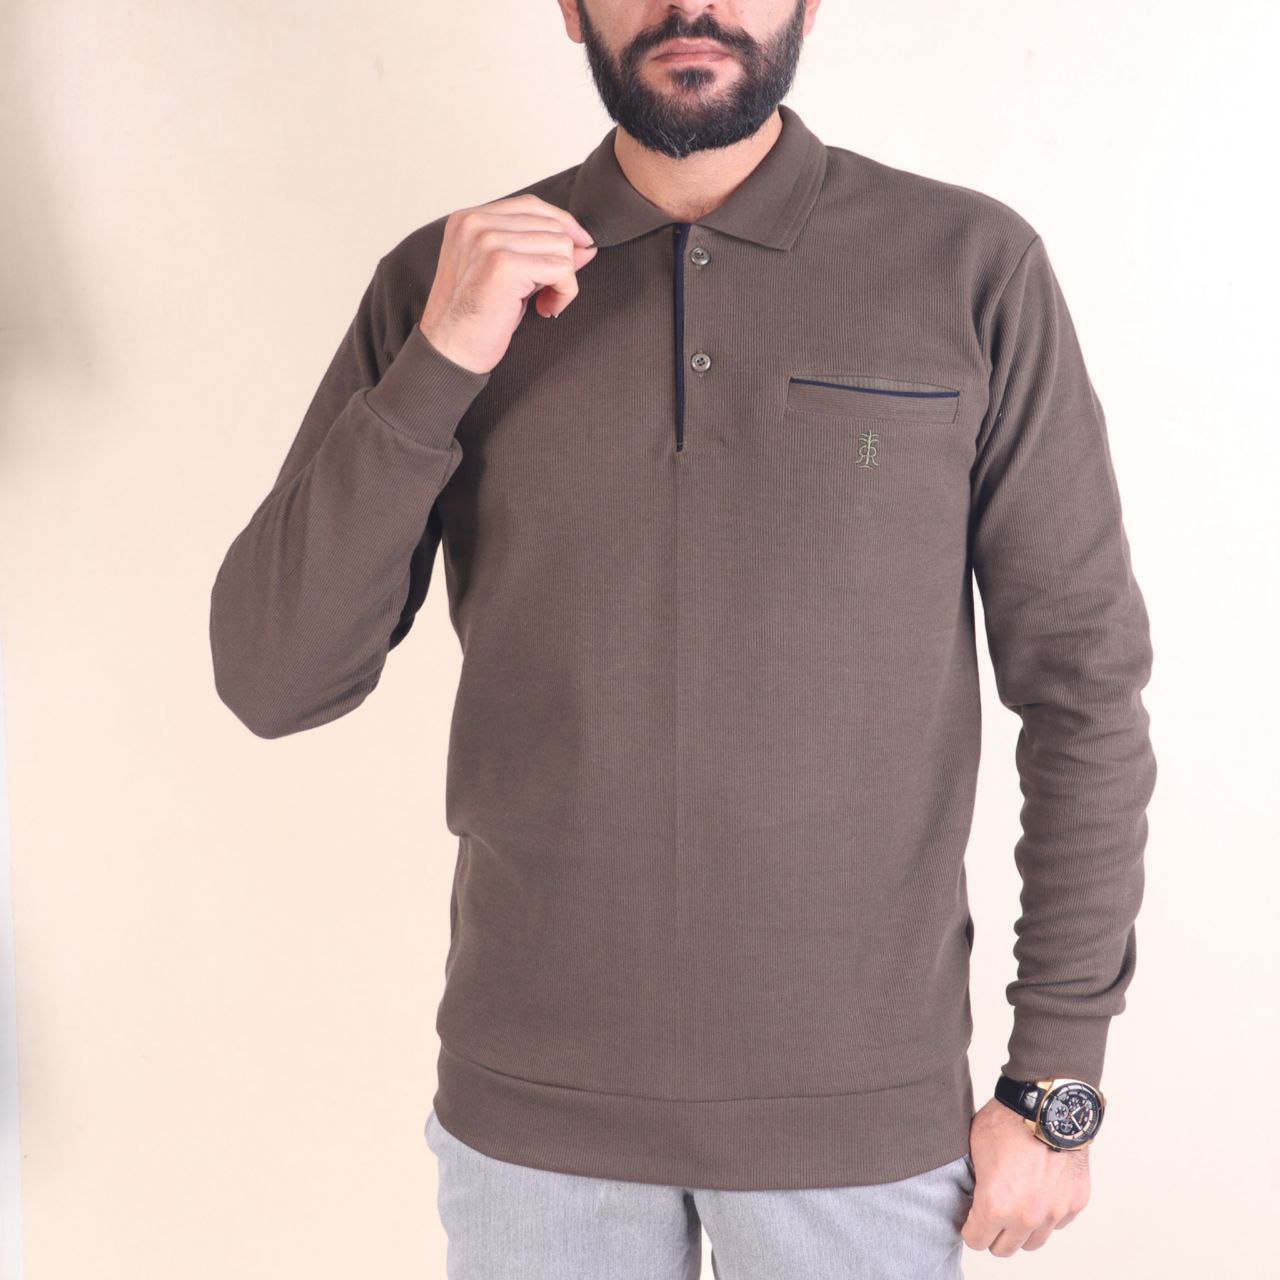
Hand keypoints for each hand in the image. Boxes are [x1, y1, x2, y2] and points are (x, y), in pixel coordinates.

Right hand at [418, 194, 599, 375]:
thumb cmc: (475, 320)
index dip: (563, 224)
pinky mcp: (504, 264)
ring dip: (563, 280)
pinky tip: (546, 309)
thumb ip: (540, 252)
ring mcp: (488, 240)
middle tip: (548, 294)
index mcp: (469, 219)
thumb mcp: (510, 276)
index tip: (581, 247)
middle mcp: (476, 223)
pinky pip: (561, 269)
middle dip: (562, 260)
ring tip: (544, 303)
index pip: (531, 205)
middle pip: (550, 224)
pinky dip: (564, 293)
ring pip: (561, 245)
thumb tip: (586, 245)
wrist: (450, 352)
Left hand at [961, 1096, 1091, 1255]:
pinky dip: (1048, 1213)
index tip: (971, 1218)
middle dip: (994, 1233)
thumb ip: (974, 1180)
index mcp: (995, 1205)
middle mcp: (1026, 1217)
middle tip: (992, 1214)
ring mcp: (1053, 1212)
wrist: (1047, 1104)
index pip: (976, 1240)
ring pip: (1034, 1242)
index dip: (970, 1228)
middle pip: (1005, 1249)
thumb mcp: (974, 1148)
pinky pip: (1057, 1223)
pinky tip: (1039, 1191)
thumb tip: (971, 1195)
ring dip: (1023, 1229)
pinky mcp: (1075, 1203)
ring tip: (1016, 1205)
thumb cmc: (1007, 1120)